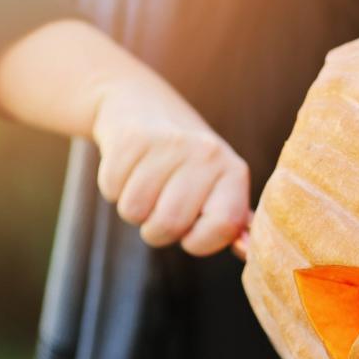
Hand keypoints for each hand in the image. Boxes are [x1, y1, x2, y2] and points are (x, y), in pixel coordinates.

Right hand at [90, 73, 249, 255]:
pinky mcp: (132, 137)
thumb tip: (247, 254)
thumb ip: (230, 222)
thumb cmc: (183, 163)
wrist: (141, 104)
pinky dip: (114, 187)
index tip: (191, 227)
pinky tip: (129, 166)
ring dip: (133, 208)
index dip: (199, 241)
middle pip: (169, 225)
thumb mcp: (215, 186)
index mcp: (234, 172)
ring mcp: (170, 143)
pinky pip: (111, 189)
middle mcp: (207, 154)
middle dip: (156, 230)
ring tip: (146, 182)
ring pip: (134, 211)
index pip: (222, 227)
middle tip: (160, 205)